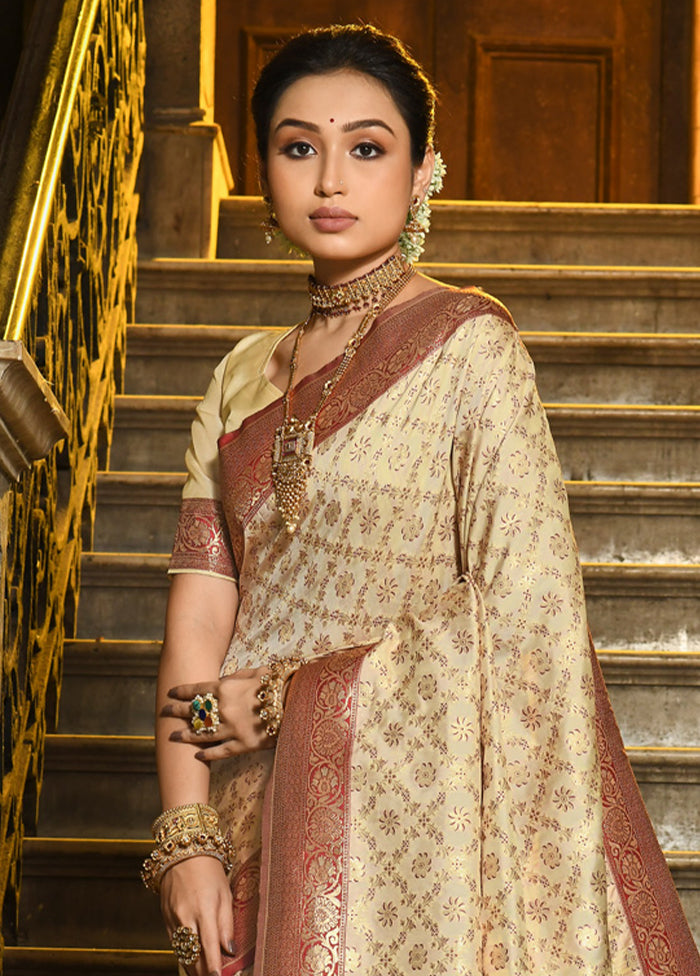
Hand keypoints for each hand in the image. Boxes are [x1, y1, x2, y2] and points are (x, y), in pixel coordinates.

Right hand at [161, 856, 234, 975]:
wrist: (183, 853)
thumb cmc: (209, 872)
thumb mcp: (225, 894)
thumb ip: (227, 924)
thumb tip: (229, 950)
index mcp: (204, 909)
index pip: (209, 946)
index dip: (214, 967)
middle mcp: (186, 916)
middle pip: (193, 955)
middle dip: (203, 973)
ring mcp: (173, 919)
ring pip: (182, 953)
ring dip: (194, 969)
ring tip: (205, 975)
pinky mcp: (165, 919)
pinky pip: (175, 944)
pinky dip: (184, 955)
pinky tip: (193, 962)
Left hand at [162, 667, 274, 761]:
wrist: (294, 702)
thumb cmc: (277, 683)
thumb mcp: (254, 673)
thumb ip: (235, 677)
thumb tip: (221, 680)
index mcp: (226, 689)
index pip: (197, 690)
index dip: (182, 691)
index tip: (171, 693)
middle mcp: (224, 709)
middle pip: (194, 711)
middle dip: (177, 711)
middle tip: (164, 712)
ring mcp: (232, 729)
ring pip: (202, 734)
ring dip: (186, 735)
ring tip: (173, 736)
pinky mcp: (242, 745)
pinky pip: (220, 751)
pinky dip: (207, 755)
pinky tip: (197, 756)